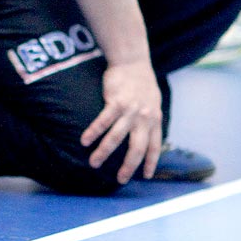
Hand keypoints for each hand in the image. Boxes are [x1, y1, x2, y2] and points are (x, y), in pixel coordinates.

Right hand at [80, 60, 162, 183]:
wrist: (132, 61)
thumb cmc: (142, 81)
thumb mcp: (154, 101)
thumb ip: (151, 118)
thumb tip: (147, 133)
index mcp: (155, 119)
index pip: (155, 146)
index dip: (150, 162)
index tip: (146, 176)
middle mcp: (144, 118)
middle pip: (136, 148)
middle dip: (128, 166)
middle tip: (119, 179)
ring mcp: (130, 111)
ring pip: (116, 137)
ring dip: (104, 152)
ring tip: (94, 163)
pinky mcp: (115, 102)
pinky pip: (103, 121)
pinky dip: (93, 132)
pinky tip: (84, 141)